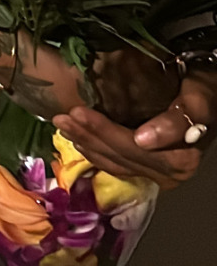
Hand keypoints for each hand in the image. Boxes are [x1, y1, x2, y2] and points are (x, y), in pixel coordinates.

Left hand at [55, 69, 216, 189]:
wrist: (209, 97)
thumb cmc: (201, 91)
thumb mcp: (196, 101)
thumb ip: (177, 122)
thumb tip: (143, 141)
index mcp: (180, 158)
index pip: (132, 146)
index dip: (103, 131)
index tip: (78, 112)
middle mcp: (170, 173)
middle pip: (121, 155)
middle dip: (89, 135)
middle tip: (62, 115)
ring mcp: (158, 174)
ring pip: (115, 162)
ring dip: (86, 143)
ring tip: (62, 124)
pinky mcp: (148, 171)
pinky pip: (116, 165)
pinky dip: (94, 152)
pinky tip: (77, 139)